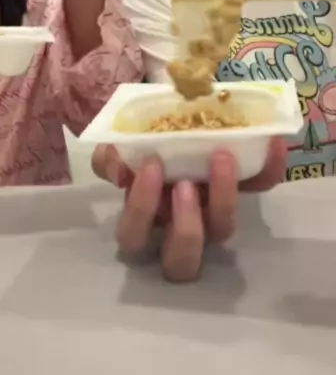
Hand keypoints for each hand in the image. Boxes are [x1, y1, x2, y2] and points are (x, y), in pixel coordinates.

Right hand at [92, 139, 286, 281]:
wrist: (175, 117)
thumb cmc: (142, 142)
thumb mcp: (119, 147)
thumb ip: (110, 157)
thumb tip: (117, 166)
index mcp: (145, 219)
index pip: (135, 236)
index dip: (141, 208)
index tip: (150, 166)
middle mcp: (180, 227)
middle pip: (182, 261)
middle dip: (184, 227)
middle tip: (184, 184)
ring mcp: (214, 214)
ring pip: (221, 232)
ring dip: (223, 200)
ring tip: (219, 159)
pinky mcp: (244, 190)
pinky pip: (260, 188)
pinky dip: (268, 168)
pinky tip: (269, 144)